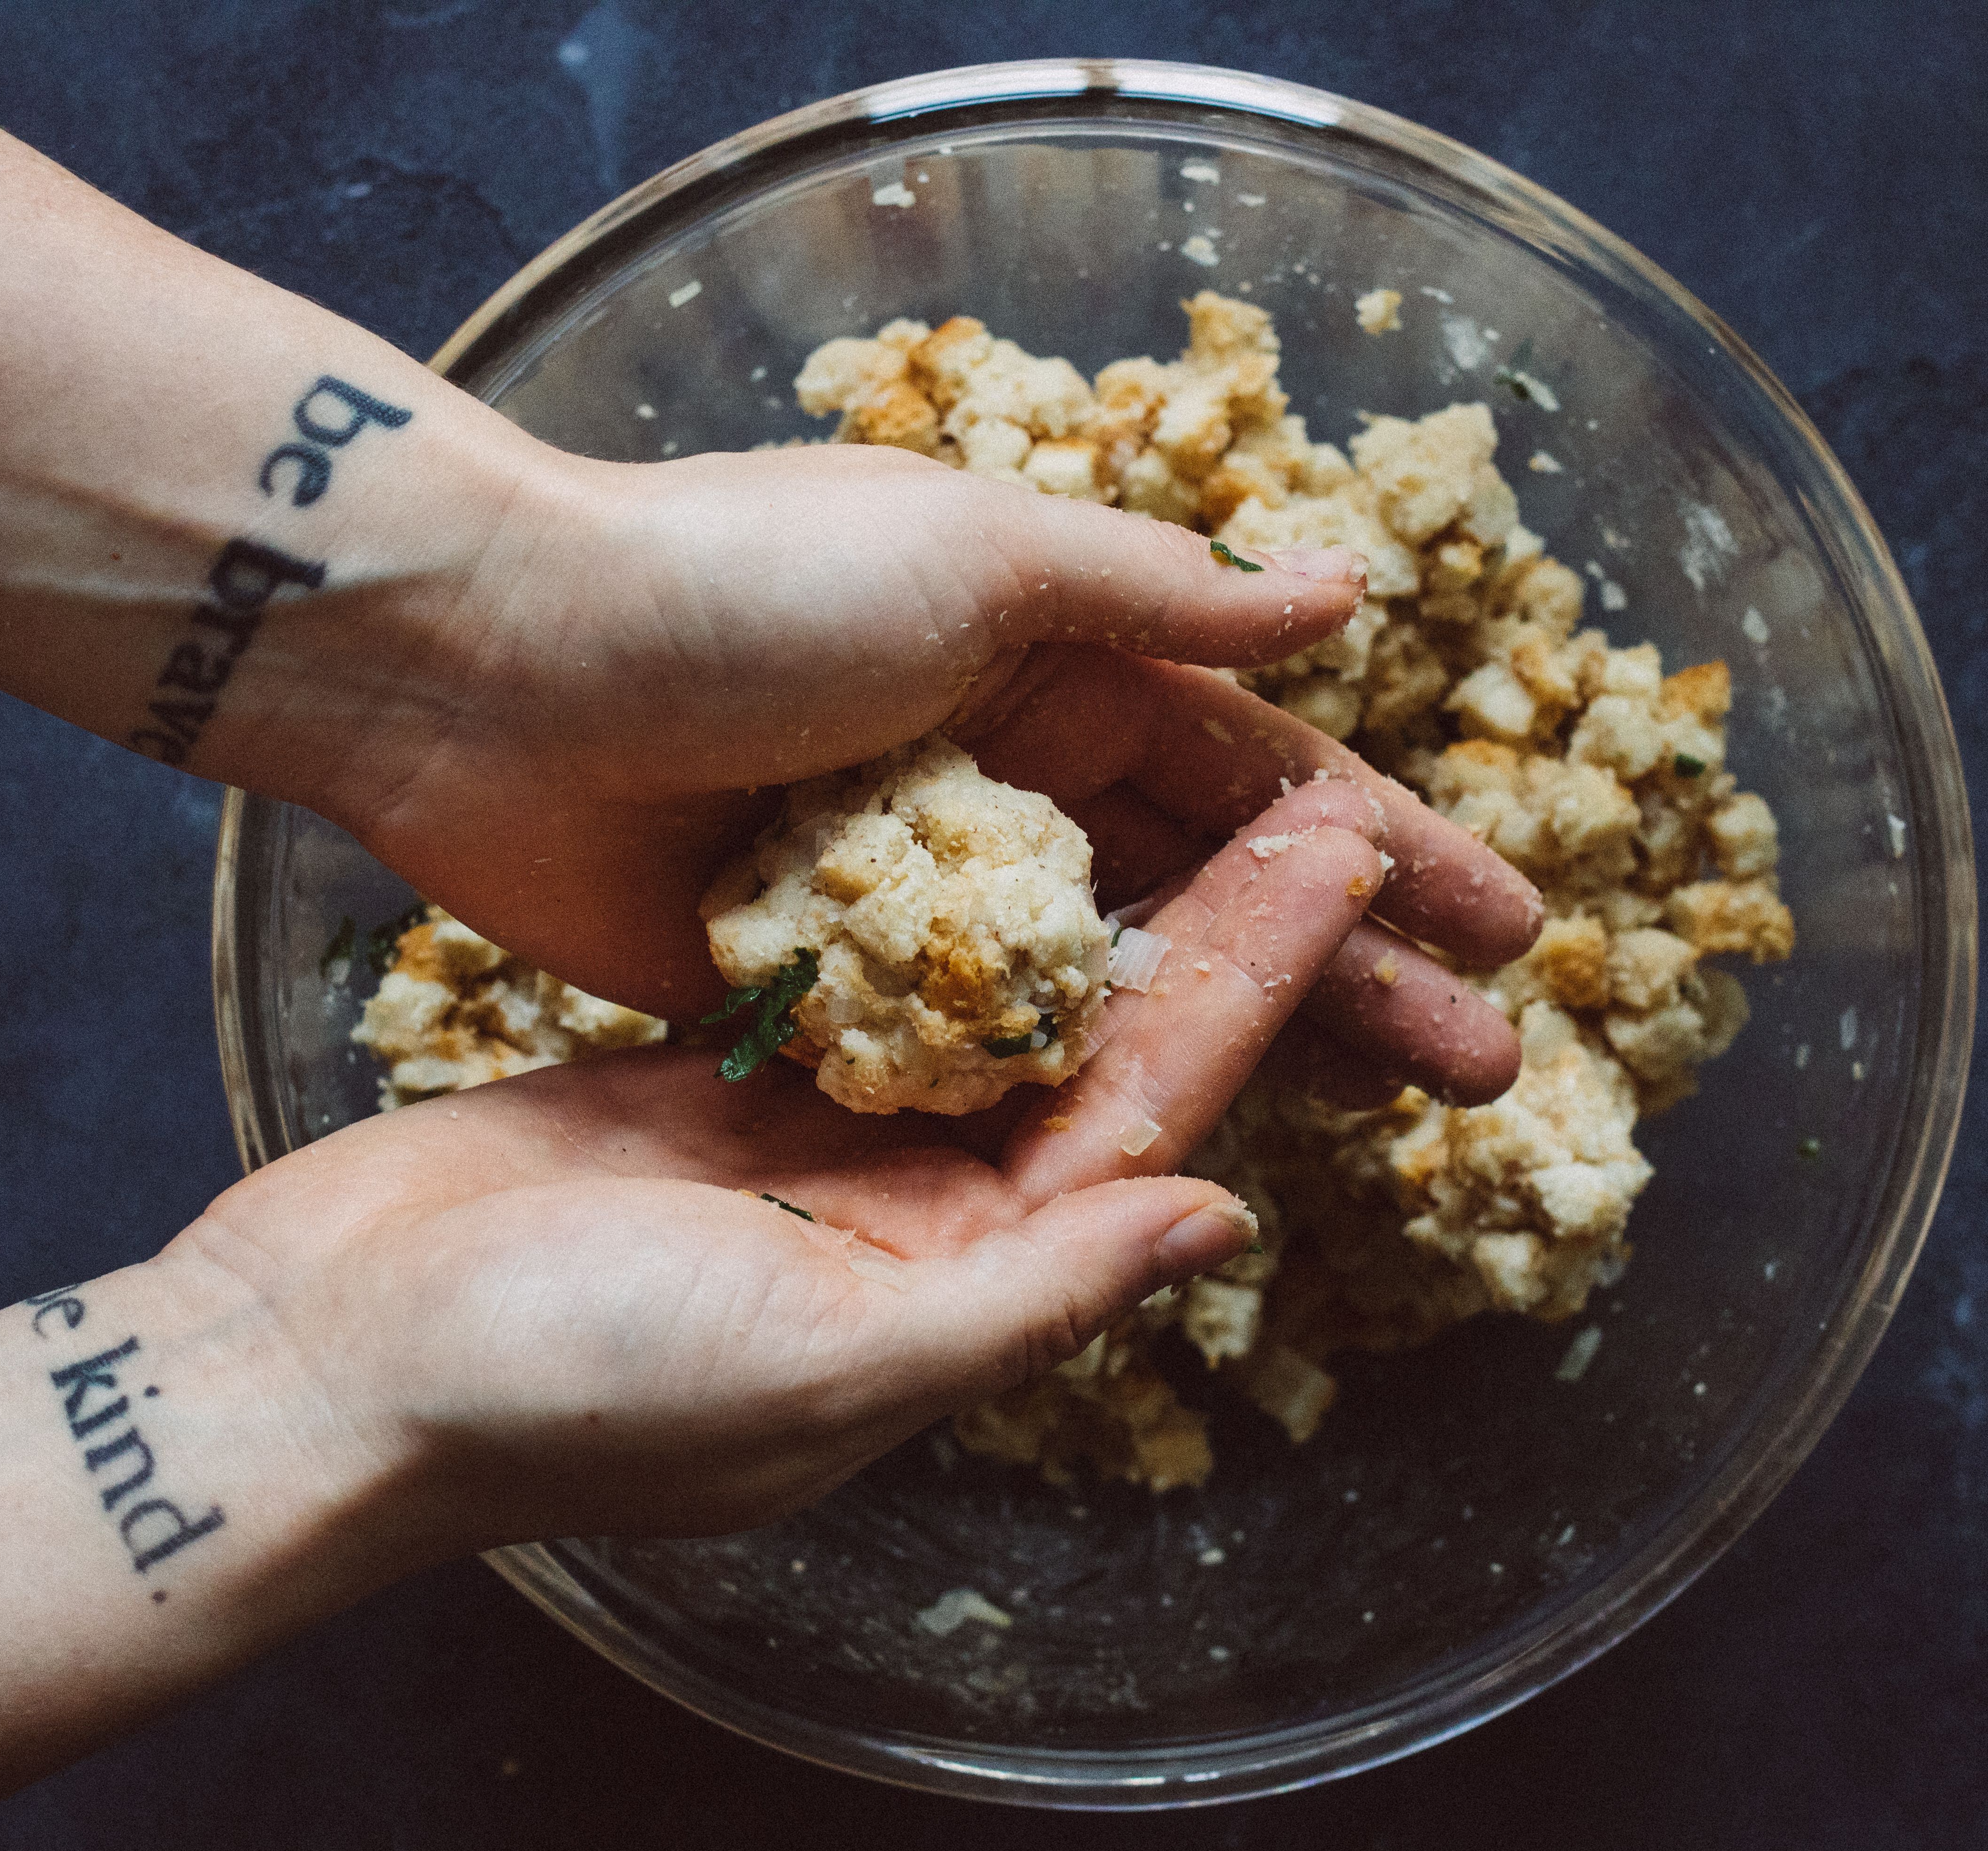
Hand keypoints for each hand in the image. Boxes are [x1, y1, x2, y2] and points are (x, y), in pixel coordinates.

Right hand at [183, 781, 1392, 1542]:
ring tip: (1193, 777)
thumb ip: (1033, 1292)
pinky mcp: (711, 1088)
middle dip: (1211, 933)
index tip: (1349, 861)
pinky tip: (1003, 812)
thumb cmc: (563, 1386)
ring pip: (995, 1007)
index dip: (1255, 984)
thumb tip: (1219, 1222)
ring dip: (1094, 901)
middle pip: (1094, 1052)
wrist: (323, 1361)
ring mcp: (808, 1152)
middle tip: (1319, 803)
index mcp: (955, 1293)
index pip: (1144, 1115)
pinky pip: (866, 985)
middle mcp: (907, 1226)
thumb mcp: (823, 1360)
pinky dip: (938, 906)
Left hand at [305, 441, 1537, 1105]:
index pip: (1256, 776)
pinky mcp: (814, 980)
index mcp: (1048, 663)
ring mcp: (910, 892)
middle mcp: (998, 781)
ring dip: (1234, 1053)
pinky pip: (962, 1050)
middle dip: (1348, 977)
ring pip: (1106, 990)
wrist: (483, 669)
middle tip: (1480, 1070)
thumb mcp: (974, 555)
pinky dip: (1050, 1093)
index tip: (1504, 931)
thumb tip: (1345, 590)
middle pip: (1209, 899)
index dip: (1382, 854)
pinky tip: (1157, 1156)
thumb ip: (1159, 598)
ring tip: (1366, 1128)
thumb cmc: (734, 586)